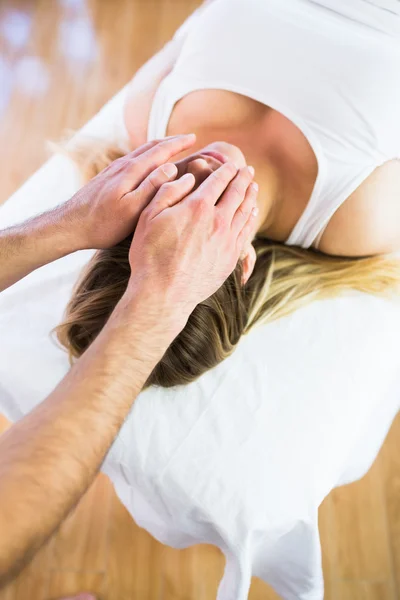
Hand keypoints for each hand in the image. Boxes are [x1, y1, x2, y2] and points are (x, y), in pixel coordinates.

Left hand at [63, 134, 196, 249]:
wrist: (70, 225)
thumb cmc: (103, 223)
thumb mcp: (132, 209)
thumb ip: (151, 187)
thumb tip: (171, 167)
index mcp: (132, 171)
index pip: (160, 151)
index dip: (178, 144)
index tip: (194, 138)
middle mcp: (122, 165)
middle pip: (150, 147)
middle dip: (171, 141)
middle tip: (188, 139)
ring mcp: (113, 170)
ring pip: (140, 152)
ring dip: (158, 147)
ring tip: (172, 147)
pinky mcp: (107, 177)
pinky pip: (133, 160)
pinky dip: (146, 156)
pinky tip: (147, 164)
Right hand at [126, 162, 258, 323]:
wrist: (163, 294)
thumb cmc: (150, 255)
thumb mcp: (148, 216)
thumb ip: (167, 191)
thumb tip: (186, 175)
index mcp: (197, 206)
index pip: (218, 181)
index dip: (226, 170)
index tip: (230, 164)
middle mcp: (217, 220)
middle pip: (236, 193)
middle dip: (243, 178)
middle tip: (248, 170)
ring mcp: (227, 240)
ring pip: (245, 211)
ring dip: (250, 195)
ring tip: (253, 186)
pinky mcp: (231, 257)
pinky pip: (246, 231)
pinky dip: (250, 218)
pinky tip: (251, 212)